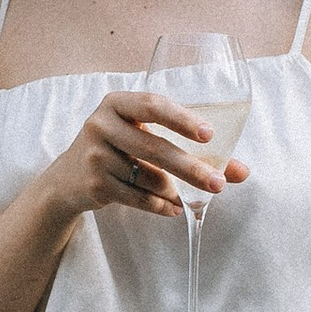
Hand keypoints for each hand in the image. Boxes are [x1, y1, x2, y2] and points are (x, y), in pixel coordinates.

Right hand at [44, 86, 248, 223]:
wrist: (67, 179)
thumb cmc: (120, 150)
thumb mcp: (145, 137)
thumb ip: (192, 148)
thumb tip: (243, 171)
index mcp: (117, 102)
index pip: (152, 105)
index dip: (182, 119)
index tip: (209, 134)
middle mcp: (101, 124)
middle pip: (154, 147)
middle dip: (190, 167)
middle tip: (218, 183)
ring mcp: (94, 155)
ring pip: (148, 177)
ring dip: (174, 191)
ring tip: (189, 197)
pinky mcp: (94, 184)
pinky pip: (137, 198)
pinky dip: (160, 206)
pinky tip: (175, 209)